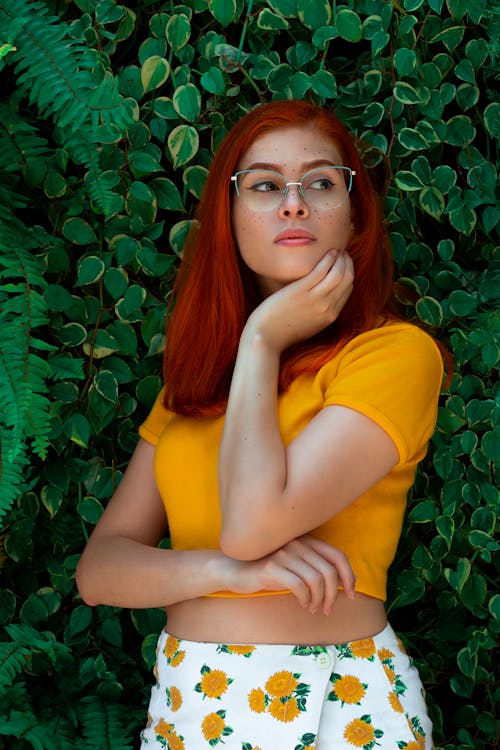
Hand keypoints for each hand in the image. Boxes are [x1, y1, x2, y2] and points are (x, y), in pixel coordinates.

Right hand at [222, 535, 355, 614]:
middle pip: (329, 571)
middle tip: (328, 609)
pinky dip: (305, 599)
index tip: (350, 594)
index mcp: (306, 541)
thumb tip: (342, 585)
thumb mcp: (295, 565)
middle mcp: (297, 544)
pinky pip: (298, 586)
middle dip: (333, 595)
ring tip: (313, 608)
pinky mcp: (271, 567)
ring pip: (316, 580)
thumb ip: (315, 567)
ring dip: (319, 600)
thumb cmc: (270, 571)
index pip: (338, 556)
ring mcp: (284, 554)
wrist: (235, 570)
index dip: (349, 576)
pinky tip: (302, 604)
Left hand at [243, 250, 353, 352]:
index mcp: (330, 317)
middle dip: (348, 263)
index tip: (343, 264)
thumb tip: (323, 297)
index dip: (348, 274)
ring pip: (339, 273)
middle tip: (342, 253)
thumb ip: (319, 312)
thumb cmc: (281, 332)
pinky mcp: (301, 291)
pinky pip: (322, 270)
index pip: (347, 290)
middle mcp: (327, 308)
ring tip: (335, 250)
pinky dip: (328, 258)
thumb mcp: (308, 325)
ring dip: (340, 258)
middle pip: (347, 280)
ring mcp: (316, 300)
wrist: (265, 339)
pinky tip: (327, 252)